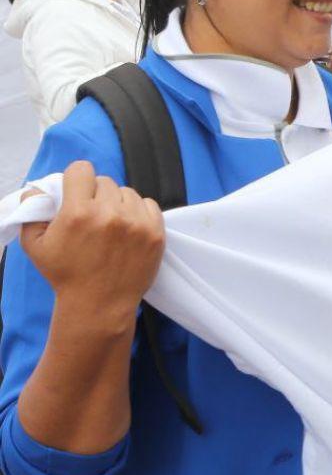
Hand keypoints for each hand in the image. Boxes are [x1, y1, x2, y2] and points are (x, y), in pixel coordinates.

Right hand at [20, 161, 164, 315]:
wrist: (100, 304)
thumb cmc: (65, 274)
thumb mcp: (35, 244)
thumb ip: (32, 210)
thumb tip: (40, 189)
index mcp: (78, 212)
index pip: (82, 170)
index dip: (77, 179)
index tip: (77, 192)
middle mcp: (110, 214)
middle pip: (105, 182)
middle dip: (96, 194)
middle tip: (92, 215)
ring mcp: (136, 223)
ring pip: (127, 192)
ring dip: (118, 203)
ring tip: (111, 224)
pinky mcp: (155, 233)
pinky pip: (149, 204)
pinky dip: (139, 211)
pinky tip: (128, 227)